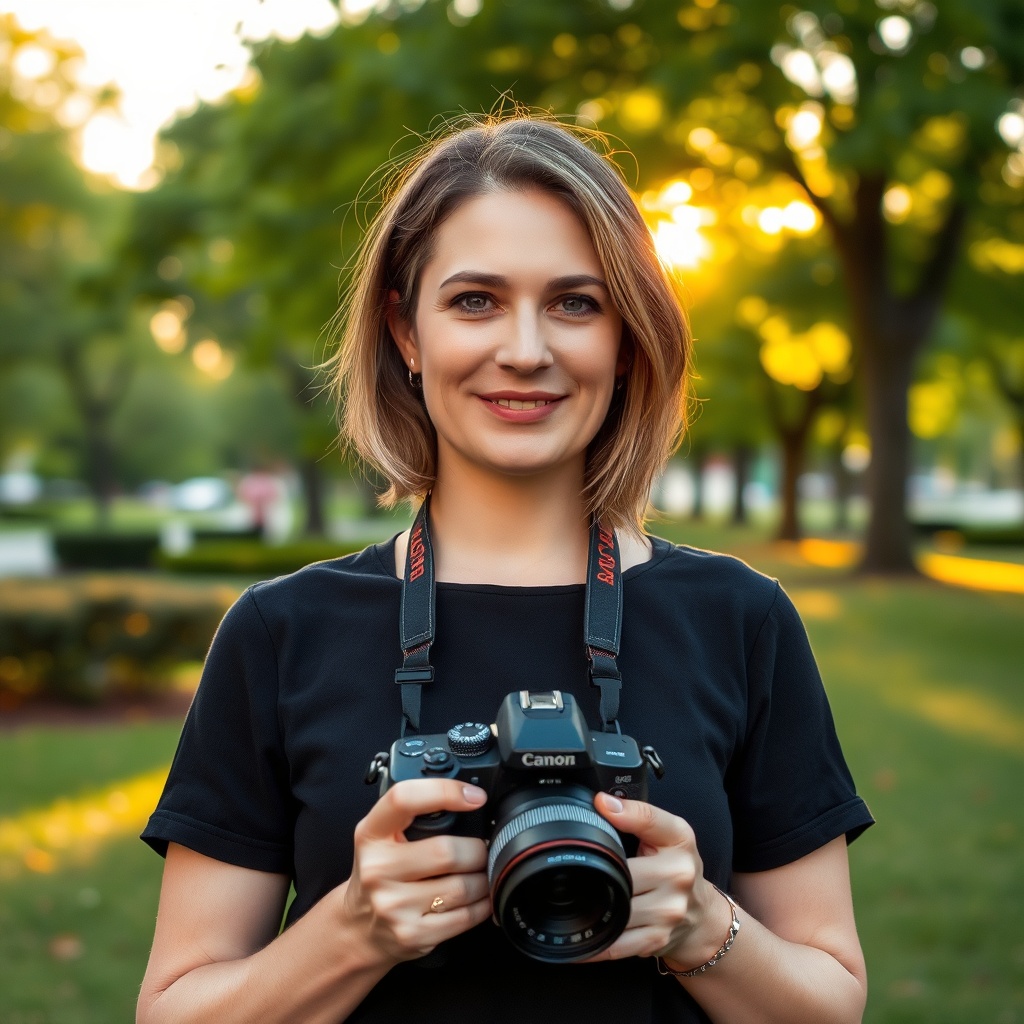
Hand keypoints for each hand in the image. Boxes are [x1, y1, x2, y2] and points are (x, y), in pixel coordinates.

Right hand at [339, 779, 491, 965]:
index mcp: (371, 834)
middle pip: (447, 852)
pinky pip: (465, 917)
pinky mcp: (412, 934)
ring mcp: (393, 905)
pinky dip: (482, 905)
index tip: (474, 797)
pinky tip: (479, 898)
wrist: (358, 928)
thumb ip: (413, 815)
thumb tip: (468, 800)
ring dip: (482, 878)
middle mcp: (378, 869)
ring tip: (480, 873)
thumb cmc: (379, 873)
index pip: (404, 799)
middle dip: (477, 850)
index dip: (444, 792)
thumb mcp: (380, 836)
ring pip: (462, 887)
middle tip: (482, 849)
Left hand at [582, 793, 730, 969]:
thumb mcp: (669, 834)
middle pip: (622, 869)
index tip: (600, 805)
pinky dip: (597, 940)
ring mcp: (668, 911)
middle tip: (577, 867)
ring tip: (574, 897)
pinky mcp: (657, 939)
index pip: (649, 819)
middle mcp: (678, 875)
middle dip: (600, 869)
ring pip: (617, 906)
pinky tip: (583, 932)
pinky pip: (617, 943)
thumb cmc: (678, 868)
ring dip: (593, 905)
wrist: (701, 916)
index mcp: (679, 841)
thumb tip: (601, 802)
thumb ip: (639, 815)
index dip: (622, 813)